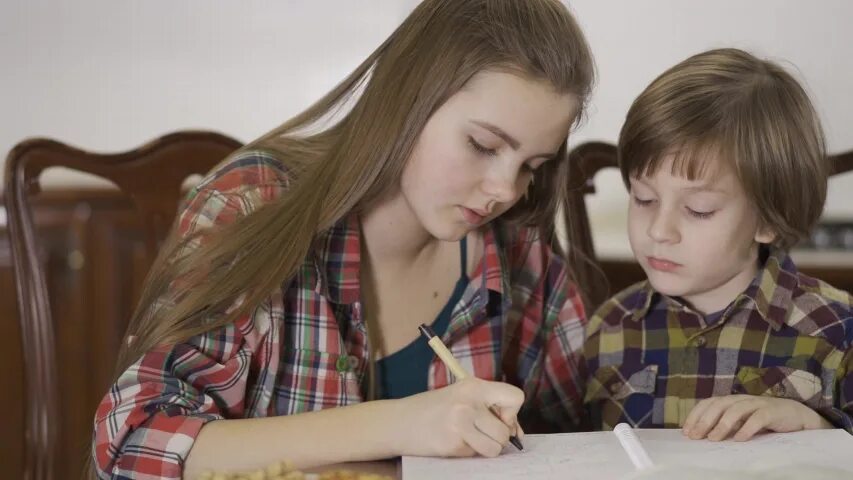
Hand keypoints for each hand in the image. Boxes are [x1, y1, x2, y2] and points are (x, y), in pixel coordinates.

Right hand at [392, 377, 524, 457]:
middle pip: (505, 431)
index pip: (515, 397)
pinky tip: (452, 441)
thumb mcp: (462, 397)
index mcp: (474, 386)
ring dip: (486, 448)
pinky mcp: (452, 444)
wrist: (399, 421)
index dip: (512, 412)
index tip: (498, 417)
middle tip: (481, 432)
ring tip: (468, 438)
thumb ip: (489, 409)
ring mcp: (460, 425)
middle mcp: (469, 403)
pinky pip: (475, 455)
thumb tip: (517, 433)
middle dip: (498, 438)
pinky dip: (468, 452)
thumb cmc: (434, 409)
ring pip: (495, 448)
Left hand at [682, 394, 833, 441]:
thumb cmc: (764, 421)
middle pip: (719, 405)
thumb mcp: (741, 422)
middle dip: (705, 420)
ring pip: (736, 410)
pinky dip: (748, 428)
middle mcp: (741, 399)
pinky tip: (740, 439)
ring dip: (722, 424)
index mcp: (731, 401)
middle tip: (696, 436)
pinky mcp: (773, 411)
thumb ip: (726, 426)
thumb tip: (703, 437)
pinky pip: (758, 418)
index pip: (708, 403)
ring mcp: (757, 403)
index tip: (686, 432)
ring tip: (713, 439)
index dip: (696, 415)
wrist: (797, 416)